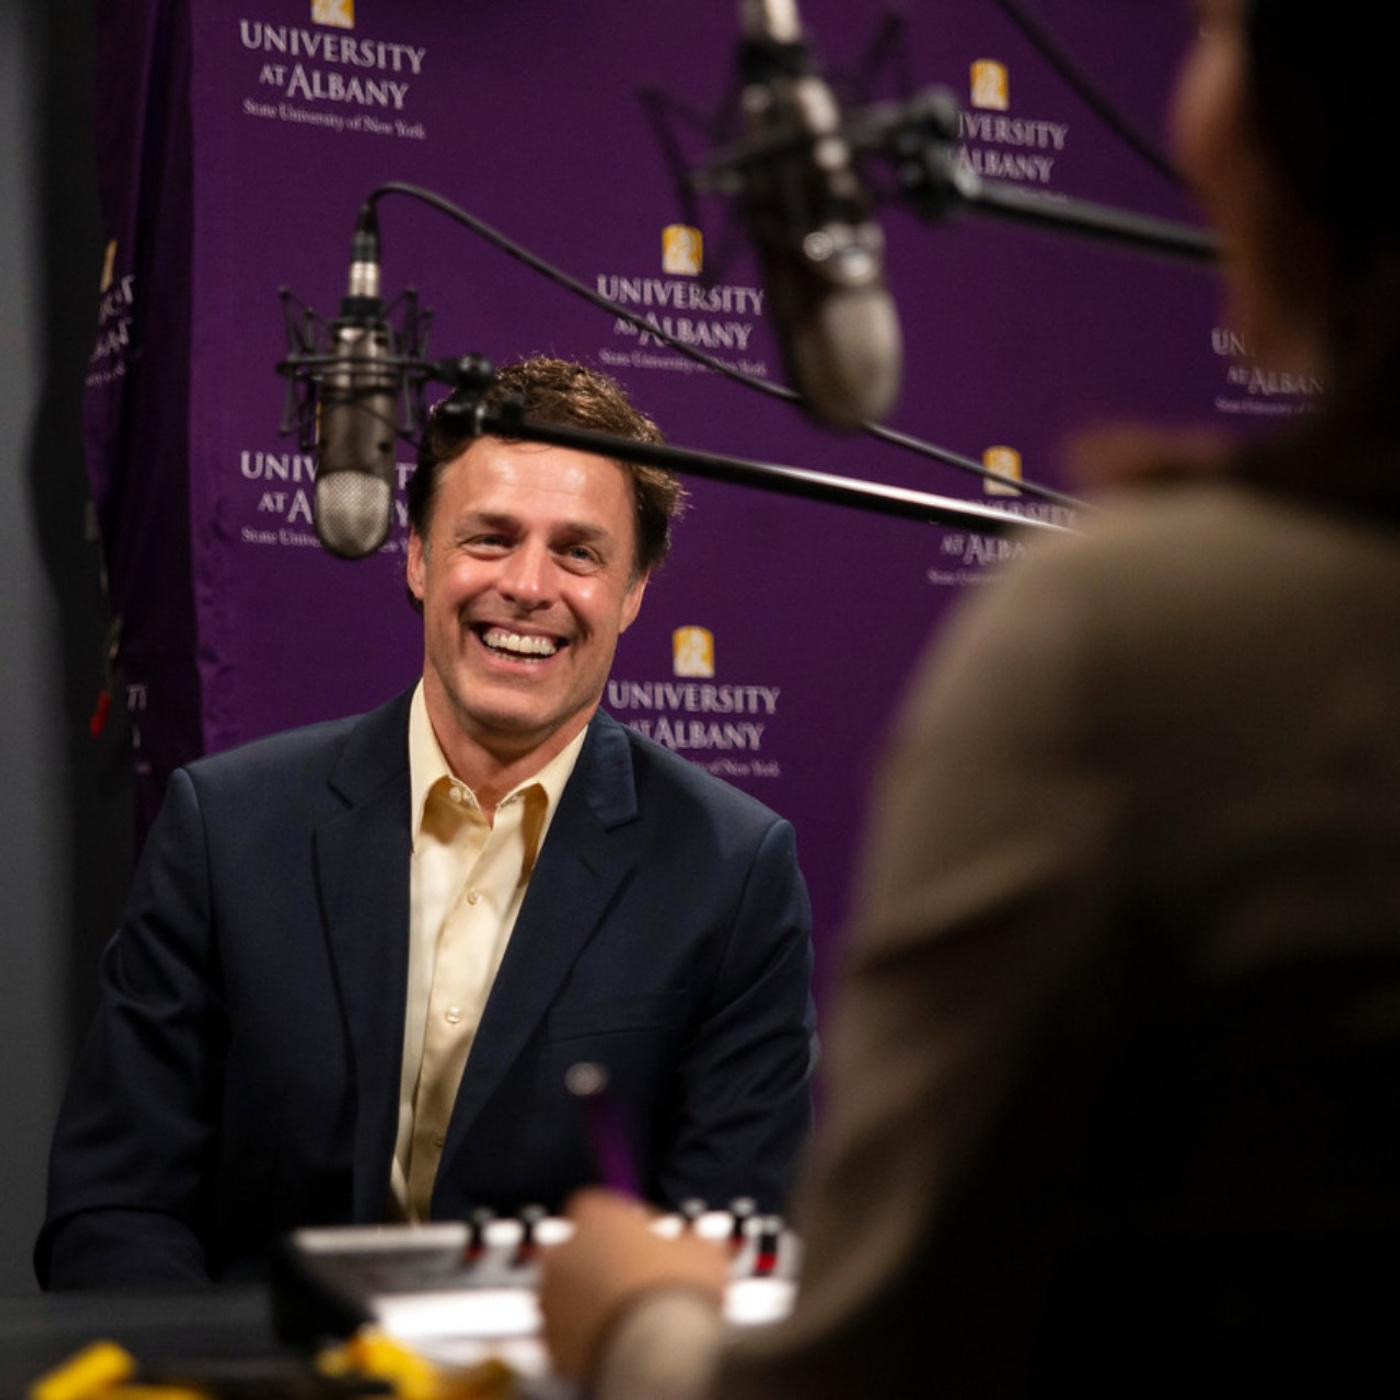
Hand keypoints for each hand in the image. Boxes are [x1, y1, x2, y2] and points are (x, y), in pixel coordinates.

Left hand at [539, 1188, 727, 1379]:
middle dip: (602, 1263)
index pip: (599, 1208)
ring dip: (591, 1298)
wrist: (659, 1350)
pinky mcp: (551, 1338)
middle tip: (634, 1280)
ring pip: (568, 1290)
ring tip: (627, 1314)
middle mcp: (564, 1249)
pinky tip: (616, 1339)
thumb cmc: (676, 1292)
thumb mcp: (700, 1250)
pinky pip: (566, 1330)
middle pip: (578, 1248)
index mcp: (595, 1215)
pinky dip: (585, 1333)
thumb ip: (683, 1240)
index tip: (642, 1241)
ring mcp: (552, 1295)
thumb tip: (693, 1248)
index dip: (623, 1227)